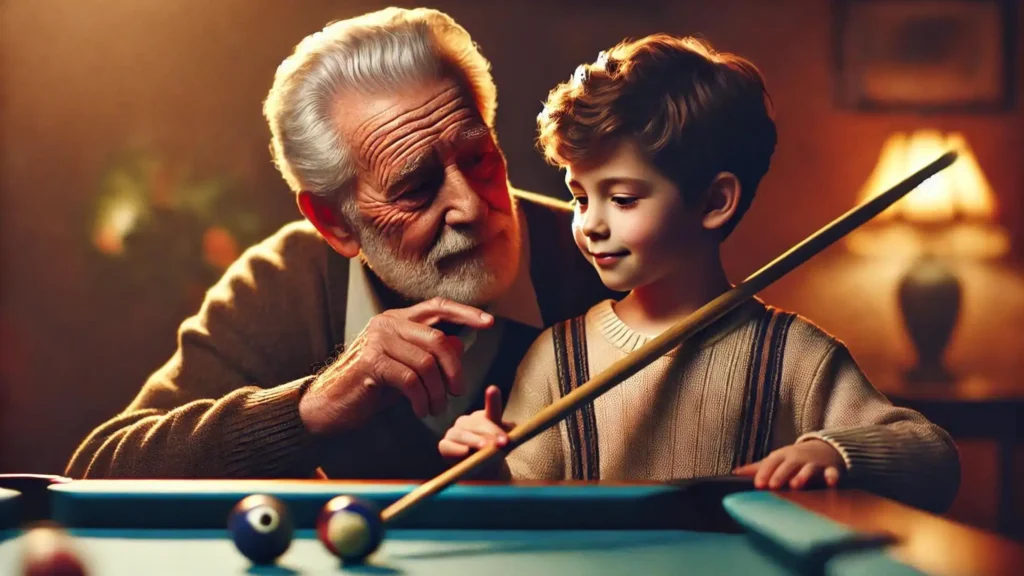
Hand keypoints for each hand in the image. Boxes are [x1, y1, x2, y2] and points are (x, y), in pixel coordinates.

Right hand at [298, 297, 493, 435]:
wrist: (330, 404)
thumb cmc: (370, 386)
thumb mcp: (406, 367)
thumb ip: (429, 354)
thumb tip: (460, 345)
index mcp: (397, 319)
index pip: (437, 306)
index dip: (465, 313)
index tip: (489, 322)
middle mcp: (387, 323)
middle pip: (438, 339)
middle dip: (454, 370)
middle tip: (457, 392)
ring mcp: (377, 341)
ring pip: (427, 363)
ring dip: (438, 391)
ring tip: (436, 408)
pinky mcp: (371, 363)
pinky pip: (411, 380)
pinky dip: (422, 399)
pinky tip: (420, 410)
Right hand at [438, 386, 513, 458]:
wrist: (484, 474)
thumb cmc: (494, 455)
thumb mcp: (505, 444)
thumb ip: (507, 433)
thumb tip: (512, 427)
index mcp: (484, 417)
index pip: (490, 407)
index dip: (492, 400)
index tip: (492, 390)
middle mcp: (467, 421)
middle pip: (477, 423)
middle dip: (490, 433)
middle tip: (502, 442)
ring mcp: (454, 432)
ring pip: (463, 433)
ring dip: (475, 441)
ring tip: (486, 447)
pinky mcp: (444, 445)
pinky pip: (447, 445)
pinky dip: (456, 449)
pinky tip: (465, 452)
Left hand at [732, 439, 844, 489]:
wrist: (824, 449)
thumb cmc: (794, 459)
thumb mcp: (776, 460)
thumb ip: (758, 468)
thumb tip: (735, 473)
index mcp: (783, 456)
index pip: (771, 463)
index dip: (764, 472)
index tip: (758, 485)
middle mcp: (798, 458)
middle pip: (788, 465)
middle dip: (780, 474)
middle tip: (773, 485)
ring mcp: (815, 463)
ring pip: (809, 469)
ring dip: (803, 476)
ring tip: (796, 485)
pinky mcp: (830, 469)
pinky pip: (832, 473)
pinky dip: (832, 477)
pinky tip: (831, 484)